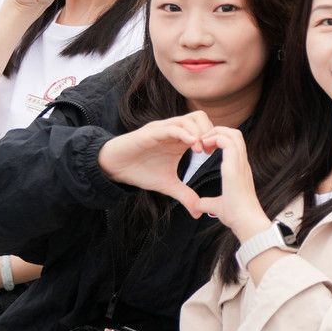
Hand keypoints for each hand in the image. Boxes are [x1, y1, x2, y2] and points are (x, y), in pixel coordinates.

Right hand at [98, 113, 212, 216]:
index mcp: (181, 139)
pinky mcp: (150, 132)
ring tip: (201, 151)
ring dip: (199, 132)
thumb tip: (197, 213)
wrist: (114, 168)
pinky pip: (171, 127)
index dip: (214, 138)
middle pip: (200, 117)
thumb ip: (184, 195)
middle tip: (210, 151)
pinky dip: (184, 133)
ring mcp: (163, 129)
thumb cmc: (140, 171)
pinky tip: (191, 145)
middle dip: (210, 131)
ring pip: (188, 119)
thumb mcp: (167, 185)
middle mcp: (174, 130)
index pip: (205, 127)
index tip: (216, 155)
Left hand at [192, 127, 268, 238]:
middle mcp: (242, 163)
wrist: (245, 221)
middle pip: (235, 133)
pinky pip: (227, 142)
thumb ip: (207, 203)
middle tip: (203, 142)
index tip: (205, 149)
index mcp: (240, 170)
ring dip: (216, 133)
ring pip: (233, 134)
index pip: (234, 144)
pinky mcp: (234, 166)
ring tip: (203, 142)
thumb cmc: (236, 215)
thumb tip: (197, 206)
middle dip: (218, 131)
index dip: (220, 140)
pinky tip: (204, 147)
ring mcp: (240, 163)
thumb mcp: (217, 206)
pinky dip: (215, 138)